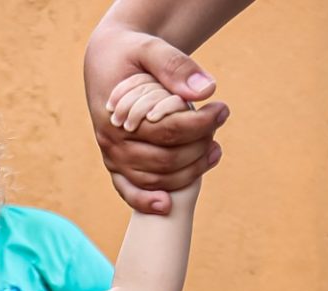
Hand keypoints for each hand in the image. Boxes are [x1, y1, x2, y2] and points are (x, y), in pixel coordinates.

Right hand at [84, 23, 227, 213]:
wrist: (106, 60)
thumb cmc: (130, 53)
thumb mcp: (150, 48)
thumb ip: (176, 66)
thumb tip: (207, 90)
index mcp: (117, 115)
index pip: (167, 130)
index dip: (200, 125)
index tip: (222, 109)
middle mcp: (111, 142)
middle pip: (164, 160)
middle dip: (199, 146)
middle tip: (219, 123)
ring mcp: (112, 158)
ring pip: (154, 179)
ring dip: (189, 172)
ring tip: (215, 150)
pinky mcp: (116, 166)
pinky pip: (129, 191)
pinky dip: (146, 201)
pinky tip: (168, 205)